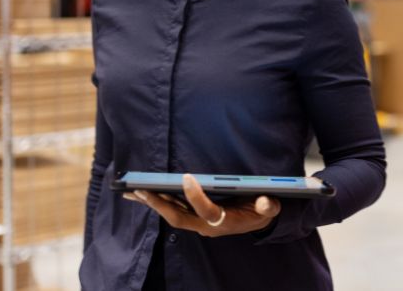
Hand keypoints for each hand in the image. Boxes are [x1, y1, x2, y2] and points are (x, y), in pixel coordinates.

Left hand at [124, 174, 280, 236]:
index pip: (206, 211)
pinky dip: (157, 202)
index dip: (196, 196)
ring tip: (133, 191)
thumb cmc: (261, 211)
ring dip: (153, 203)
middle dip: (159, 204)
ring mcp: (198, 223)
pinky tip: (144, 194)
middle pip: (178, 217)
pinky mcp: (193, 218)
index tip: (187, 176)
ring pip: (171, 214)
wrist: (257, 222)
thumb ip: (267, 206)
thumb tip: (264, 201)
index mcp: (224, 221)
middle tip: (141, 190)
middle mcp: (206, 225)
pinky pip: (172, 211)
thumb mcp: (269, 208)